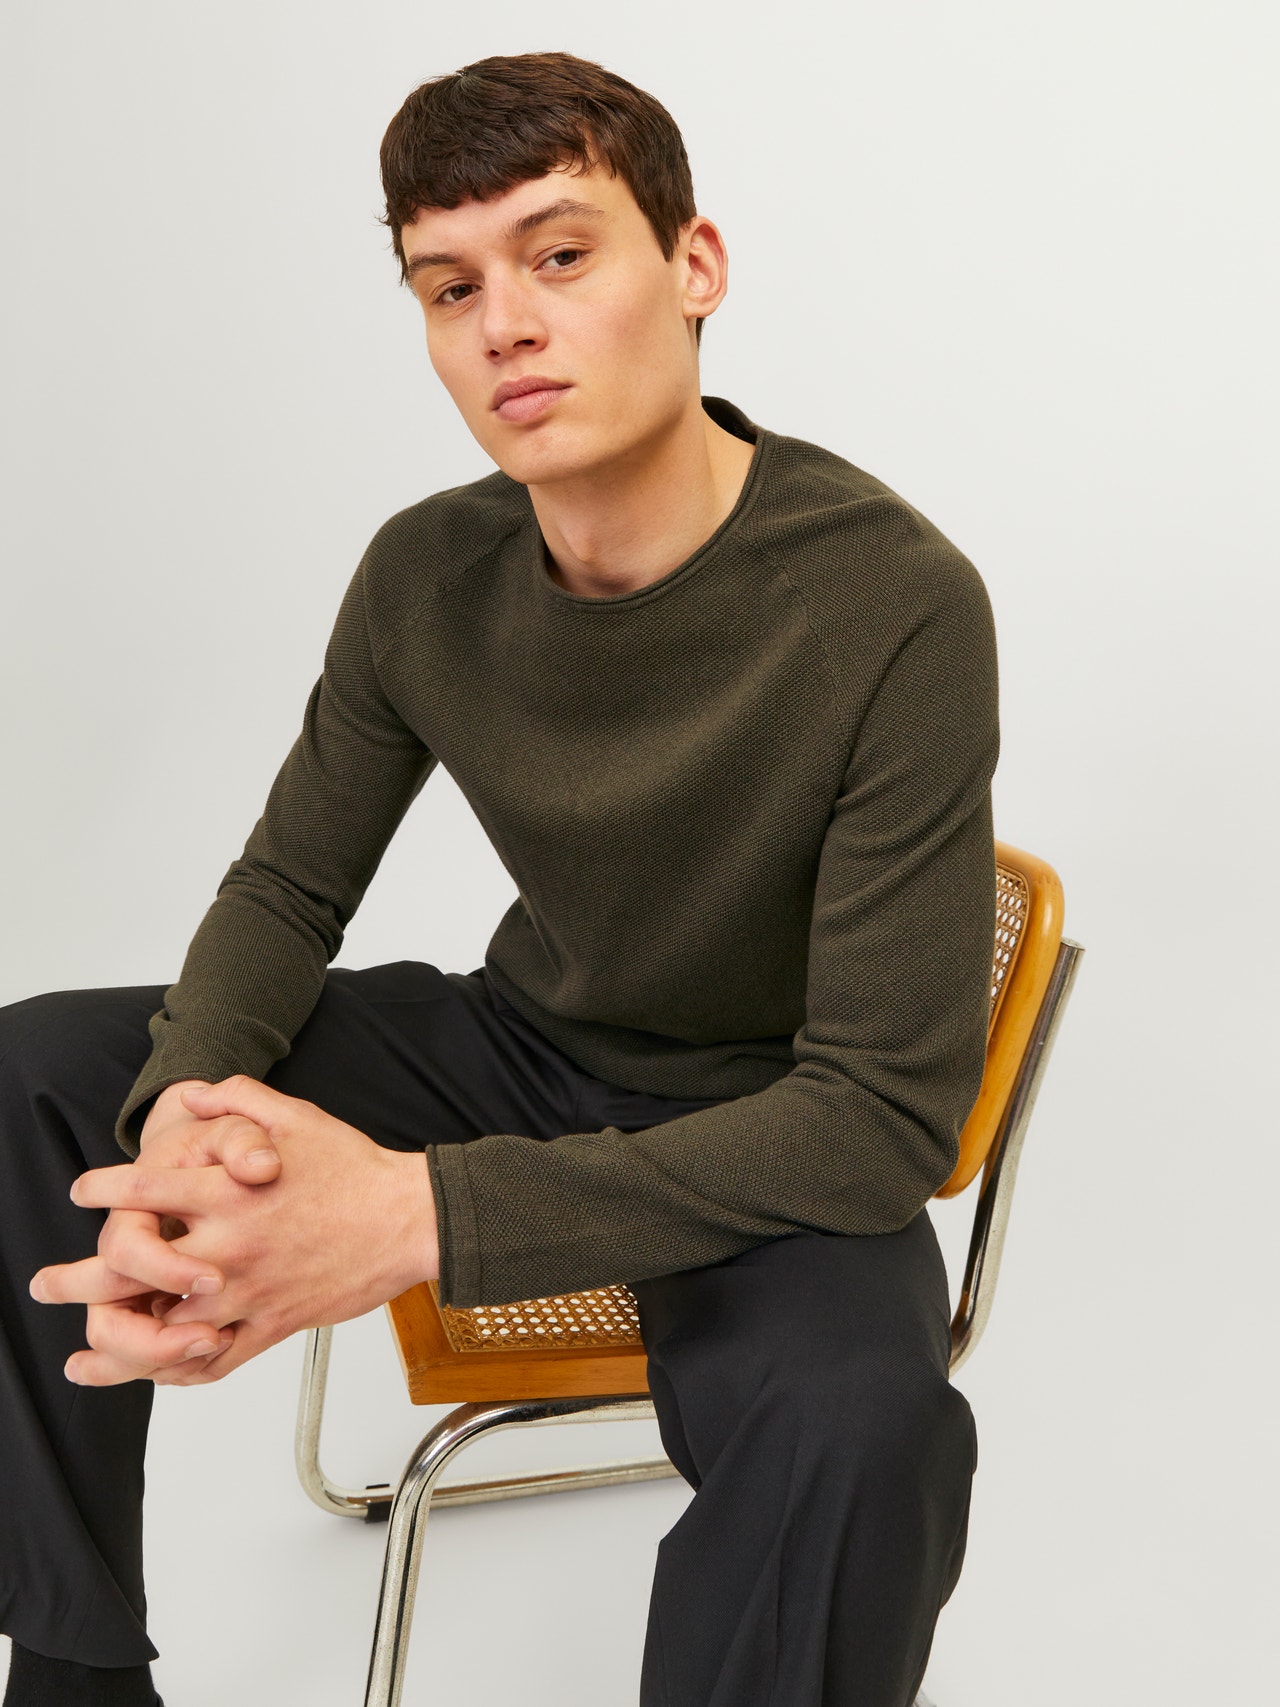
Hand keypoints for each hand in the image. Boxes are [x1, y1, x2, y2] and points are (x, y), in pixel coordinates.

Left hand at [37, 1077, 438, 1387]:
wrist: (409, 1219)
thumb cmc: (356, 1168)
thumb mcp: (297, 1116)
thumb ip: (238, 1101)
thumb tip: (192, 1094)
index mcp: (232, 1192)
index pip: (145, 1190)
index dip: (104, 1188)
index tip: (84, 1190)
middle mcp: (231, 1245)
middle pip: (134, 1268)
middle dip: (77, 1278)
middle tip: (47, 1282)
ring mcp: (250, 1291)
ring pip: (164, 1328)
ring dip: (116, 1340)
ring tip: (83, 1352)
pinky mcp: (274, 1324)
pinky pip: (215, 1360)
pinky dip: (177, 1371)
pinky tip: (153, 1372)